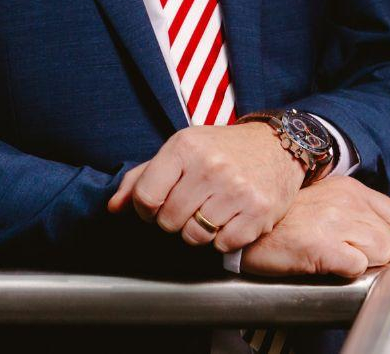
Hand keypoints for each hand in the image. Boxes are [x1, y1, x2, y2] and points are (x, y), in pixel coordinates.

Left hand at [107, 123, 305, 251]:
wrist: (277, 145)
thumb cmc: (222, 148)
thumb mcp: (181, 148)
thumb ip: (143, 177)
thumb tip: (113, 208)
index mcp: (185, 147)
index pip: (146, 196)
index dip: (145, 209)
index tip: (155, 206)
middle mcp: (210, 167)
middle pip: (168, 221)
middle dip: (172, 219)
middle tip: (187, 206)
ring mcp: (236, 191)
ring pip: (194, 236)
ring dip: (196, 231)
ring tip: (208, 211)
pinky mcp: (258, 213)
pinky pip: (222, 245)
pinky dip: (222, 238)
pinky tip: (228, 218)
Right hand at [240, 176, 389, 277]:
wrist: (248, 232)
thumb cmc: (284, 222)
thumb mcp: (324, 201)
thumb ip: (355, 212)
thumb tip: (385, 241)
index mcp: (348, 188)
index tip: (373, 252)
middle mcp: (345, 200)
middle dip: (379, 259)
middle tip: (351, 260)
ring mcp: (333, 220)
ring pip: (383, 254)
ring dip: (365, 266)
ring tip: (337, 261)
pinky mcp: (321, 245)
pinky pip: (359, 267)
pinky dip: (349, 273)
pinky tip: (327, 265)